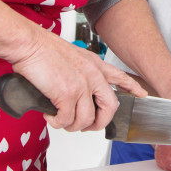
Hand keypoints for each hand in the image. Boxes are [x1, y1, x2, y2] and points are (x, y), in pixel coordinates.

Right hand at [7, 24, 146, 131]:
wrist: (28, 44)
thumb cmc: (42, 49)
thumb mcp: (71, 55)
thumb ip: (80, 71)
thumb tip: (77, 93)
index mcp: (93, 64)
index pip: (119, 77)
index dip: (132, 87)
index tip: (141, 94)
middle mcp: (92, 75)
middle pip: (110, 108)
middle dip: (100, 123)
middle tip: (87, 127)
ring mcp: (81, 85)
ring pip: (86, 119)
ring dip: (73, 126)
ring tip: (61, 121)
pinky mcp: (67, 95)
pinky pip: (66, 120)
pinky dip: (57, 122)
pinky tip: (50, 116)